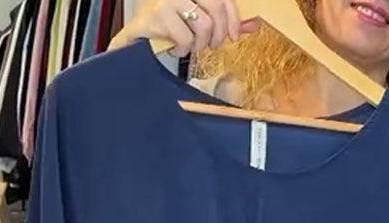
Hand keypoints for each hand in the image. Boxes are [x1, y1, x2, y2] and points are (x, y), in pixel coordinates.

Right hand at [111, 0, 259, 57]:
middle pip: (216, 7)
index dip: (233, 17)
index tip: (234, 35)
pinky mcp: (158, 12)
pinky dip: (183, 49)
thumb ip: (223, 19)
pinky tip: (174, 47)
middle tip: (210, 45)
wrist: (135, 38)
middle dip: (217, 33)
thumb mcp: (198, 19)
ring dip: (198, 44)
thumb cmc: (168, 26)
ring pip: (203, 25)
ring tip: (188, 45)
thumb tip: (253, 25)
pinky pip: (186, 37)